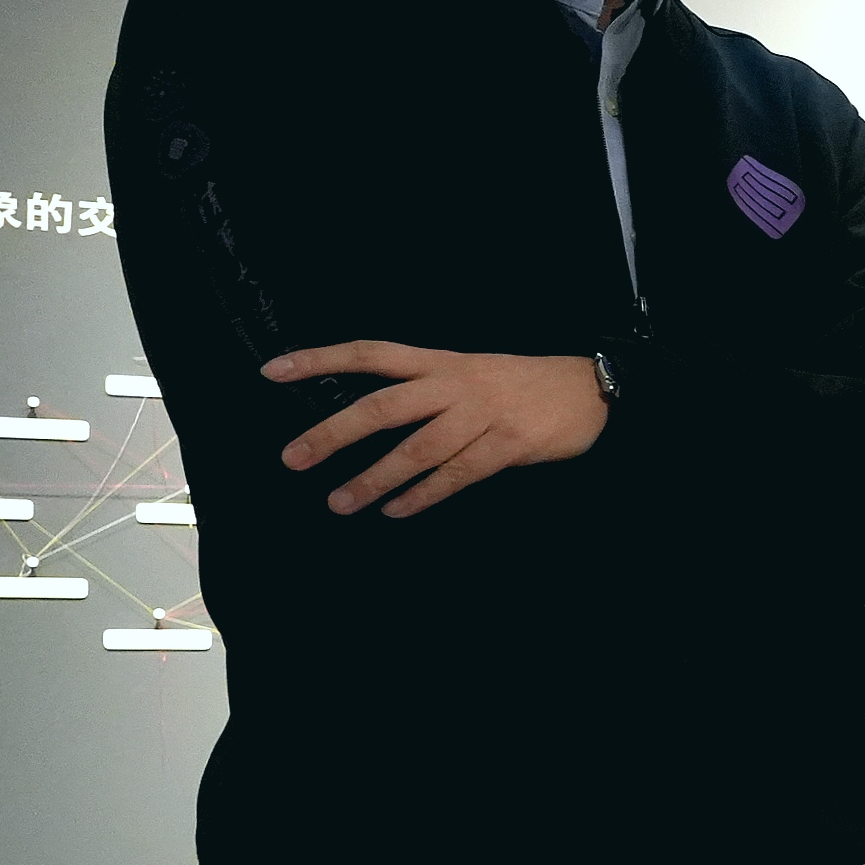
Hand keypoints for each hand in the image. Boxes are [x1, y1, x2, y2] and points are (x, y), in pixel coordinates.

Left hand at [270, 342, 604, 516]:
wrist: (592, 387)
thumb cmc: (524, 384)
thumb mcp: (473, 371)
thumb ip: (429, 391)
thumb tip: (374, 421)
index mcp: (442, 361)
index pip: (370, 353)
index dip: (320, 360)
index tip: (272, 371)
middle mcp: (455, 384)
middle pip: (382, 406)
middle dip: (333, 434)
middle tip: (293, 458)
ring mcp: (482, 415)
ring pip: (416, 450)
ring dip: (374, 479)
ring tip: (340, 502)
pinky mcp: (509, 444)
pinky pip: (456, 475)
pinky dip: (423, 495)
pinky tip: (397, 510)